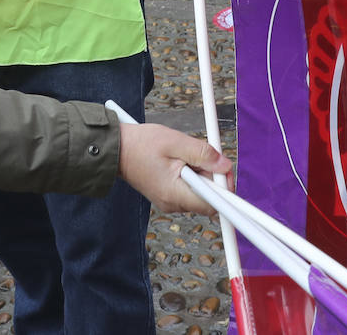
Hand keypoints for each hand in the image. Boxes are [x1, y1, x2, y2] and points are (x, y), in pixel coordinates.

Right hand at [118, 123, 232, 213]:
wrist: (116, 149)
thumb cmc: (140, 144)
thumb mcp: (175, 142)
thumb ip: (202, 153)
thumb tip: (224, 165)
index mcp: (175, 193)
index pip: (211, 204)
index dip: (226, 192)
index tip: (230, 177)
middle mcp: (173, 204)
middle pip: (208, 198)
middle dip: (213, 177)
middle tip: (207, 154)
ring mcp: (170, 201)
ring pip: (199, 193)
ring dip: (202, 174)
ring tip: (186, 154)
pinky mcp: (168, 196)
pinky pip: (189, 190)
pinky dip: (192, 176)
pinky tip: (181, 161)